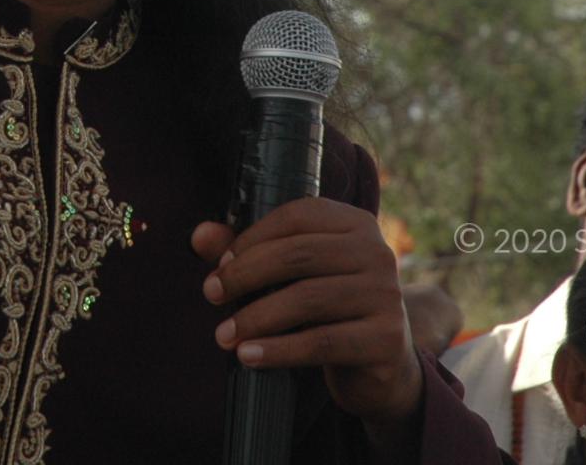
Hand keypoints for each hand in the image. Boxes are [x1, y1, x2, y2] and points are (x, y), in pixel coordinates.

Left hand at [193, 197, 425, 432]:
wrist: (381, 367)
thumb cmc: (328, 310)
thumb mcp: (292, 277)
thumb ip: (248, 252)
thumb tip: (199, 235)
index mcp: (355, 223)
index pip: (297, 216)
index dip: (252, 237)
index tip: (219, 264)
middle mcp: (377, 252)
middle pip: (299, 255)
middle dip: (245, 275)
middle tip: (211, 295)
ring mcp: (386, 295)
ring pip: (307, 299)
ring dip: (256, 318)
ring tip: (224, 336)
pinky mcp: (386, 338)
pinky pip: (322, 342)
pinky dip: (279, 350)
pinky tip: (249, 356)